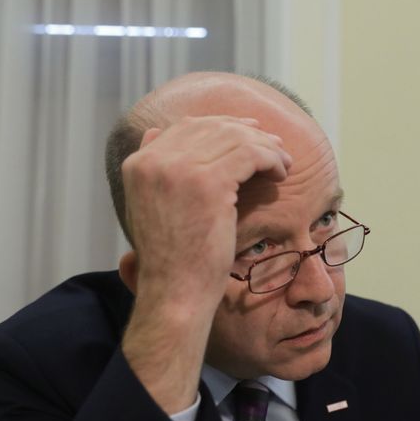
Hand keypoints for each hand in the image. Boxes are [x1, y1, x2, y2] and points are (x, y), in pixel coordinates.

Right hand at [119, 116, 290, 412]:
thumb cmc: (173, 260)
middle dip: (246, 132)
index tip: (247, 135)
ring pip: (234, 137)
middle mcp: (153, 160)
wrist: (175, 294)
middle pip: (211, 127)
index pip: (185, 127)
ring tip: (282, 163)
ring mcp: (178, 168)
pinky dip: (270, 159)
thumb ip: (156, 171)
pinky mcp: (207, 181)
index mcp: (137, 164)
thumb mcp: (151, 208)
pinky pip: (250, 154)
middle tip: (272, 146)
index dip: (221, 127)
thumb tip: (157, 131)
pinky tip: (280, 175)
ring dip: (265, 147)